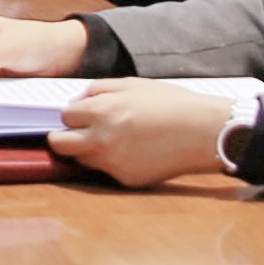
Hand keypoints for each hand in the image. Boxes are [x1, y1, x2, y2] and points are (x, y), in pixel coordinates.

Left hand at [48, 82, 238, 187]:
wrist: (203, 132)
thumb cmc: (171, 104)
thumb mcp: (131, 84)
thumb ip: (98, 90)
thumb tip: (77, 102)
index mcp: (101, 112)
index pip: (64, 117)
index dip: (74, 114)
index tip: (82, 115)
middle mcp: (101, 140)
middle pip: (59, 144)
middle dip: (64, 137)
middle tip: (76, 133)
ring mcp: (113, 164)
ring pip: (81, 160)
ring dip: (87, 150)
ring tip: (112, 140)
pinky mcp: (126, 180)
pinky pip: (107, 171)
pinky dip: (113, 162)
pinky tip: (134, 152)